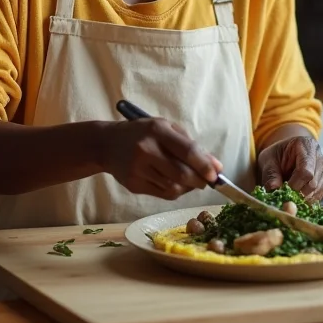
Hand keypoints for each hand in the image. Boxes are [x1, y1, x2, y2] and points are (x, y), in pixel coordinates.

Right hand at [101, 118, 221, 199]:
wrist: (107, 144)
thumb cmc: (142, 133)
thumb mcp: (165, 128)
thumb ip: (190, 145)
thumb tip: (216, 166)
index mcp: (157, 130)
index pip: (187, 151)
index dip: (205, 165)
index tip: (216, 174)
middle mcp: (146, 150)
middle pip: (181, 174)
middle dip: (200, 180)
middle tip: (207, 180)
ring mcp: (138, 169)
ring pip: (174, 188)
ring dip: (188, 188)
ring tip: (190, 180)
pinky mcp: (133, 185)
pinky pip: (163, 194)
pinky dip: (175, 192)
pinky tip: (176, 184)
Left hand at [258, 136, 322, 202]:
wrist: (282, 157)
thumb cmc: (276, 156)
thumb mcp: (268, 161)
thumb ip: (271, 174)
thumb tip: (273, 187)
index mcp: (306, 145)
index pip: (306, 170)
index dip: (295, 184)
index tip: (284, 190)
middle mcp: (319, 156)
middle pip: (313, 182)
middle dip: (299, 192)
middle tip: (286, 195)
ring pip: (318, 190)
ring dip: (304, 197)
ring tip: (291, 195)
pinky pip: (321, 194)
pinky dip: (309, 199)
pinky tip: (299, 195)